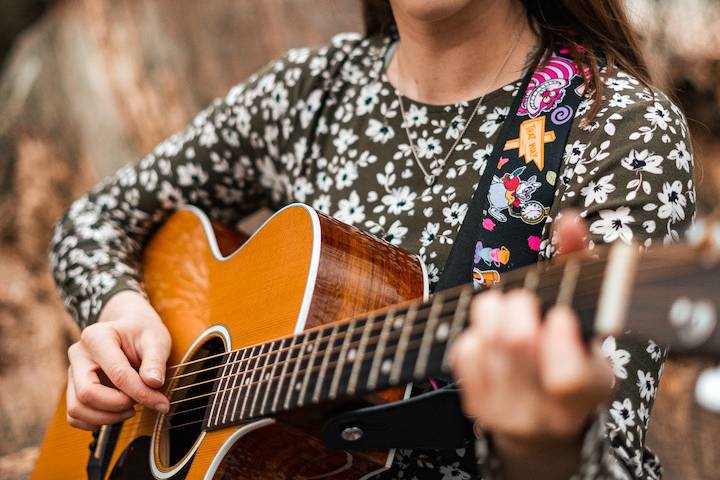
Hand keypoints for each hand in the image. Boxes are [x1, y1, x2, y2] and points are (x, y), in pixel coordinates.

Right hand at [66, 290, 170, 429]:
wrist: (129, 329)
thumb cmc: (143, 333)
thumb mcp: (156, 340)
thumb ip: (155, 361)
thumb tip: (154, 384)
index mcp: (97, 337)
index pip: (117, 374)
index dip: (141, 393)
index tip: (162, 404)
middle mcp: (78, 354)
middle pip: (87, 394)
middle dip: (117, 407)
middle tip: (140, 405)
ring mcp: (72, 372)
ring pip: (77, 409)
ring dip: (107, 418)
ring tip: (131, 408)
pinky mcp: (73, 388)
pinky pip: (75, 416)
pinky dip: (95, 422)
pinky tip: (118, 413)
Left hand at [449, 212, 613, 477]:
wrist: (542, 422)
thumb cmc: (570, 355)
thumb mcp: (587, 319)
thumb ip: (578, 264)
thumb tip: (568, 219)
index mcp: (588, 391)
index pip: (566, 377)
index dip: (558, 335)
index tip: (559, 314)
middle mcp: (548, 413)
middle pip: (516, 342)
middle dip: (518, 305)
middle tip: (526, 302)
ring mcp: (508, 413)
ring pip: (486, 340)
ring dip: (493, 313)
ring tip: (509, 315)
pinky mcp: (476, 405)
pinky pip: (464, 351)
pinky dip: (475, 332)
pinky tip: (492, 337)